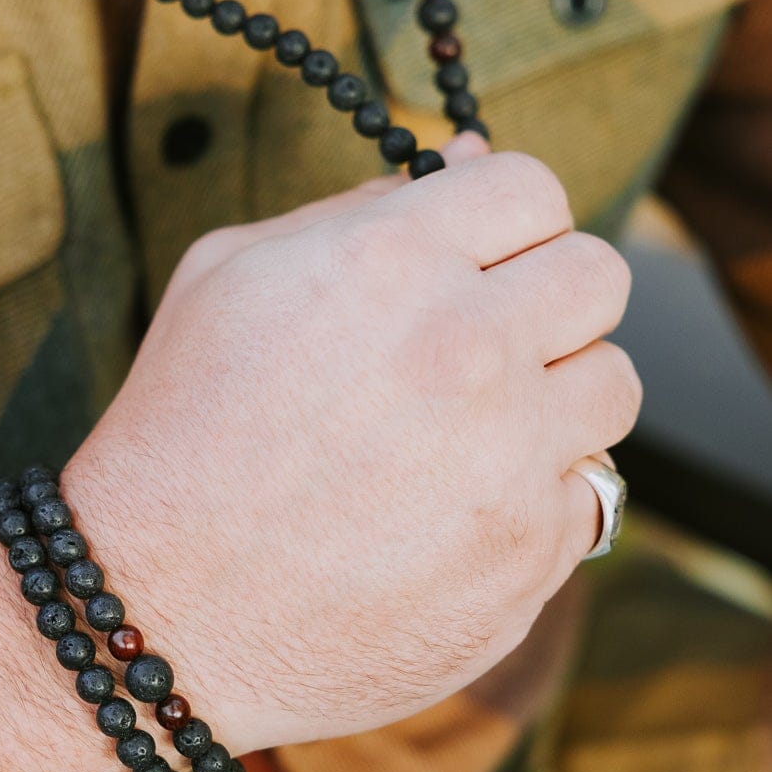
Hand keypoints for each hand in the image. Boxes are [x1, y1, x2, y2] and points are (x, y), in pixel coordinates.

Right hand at [65, 143, 640, 750]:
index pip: (532, 186)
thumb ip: (357, 209)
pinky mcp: (529, 553)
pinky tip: (448, 515)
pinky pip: (588, 494)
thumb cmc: (179, 432)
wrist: (158, 610)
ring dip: (556, 398)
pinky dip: (533, 499)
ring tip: (470, 432)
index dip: (503, 221)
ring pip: (614, 384)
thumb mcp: (227, 278)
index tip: (475, 261)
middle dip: (545, 299)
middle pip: (598, 275)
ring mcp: (509, 457)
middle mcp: (468, 347)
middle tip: (481, 343)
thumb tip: (470, 161)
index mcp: (392, 259)